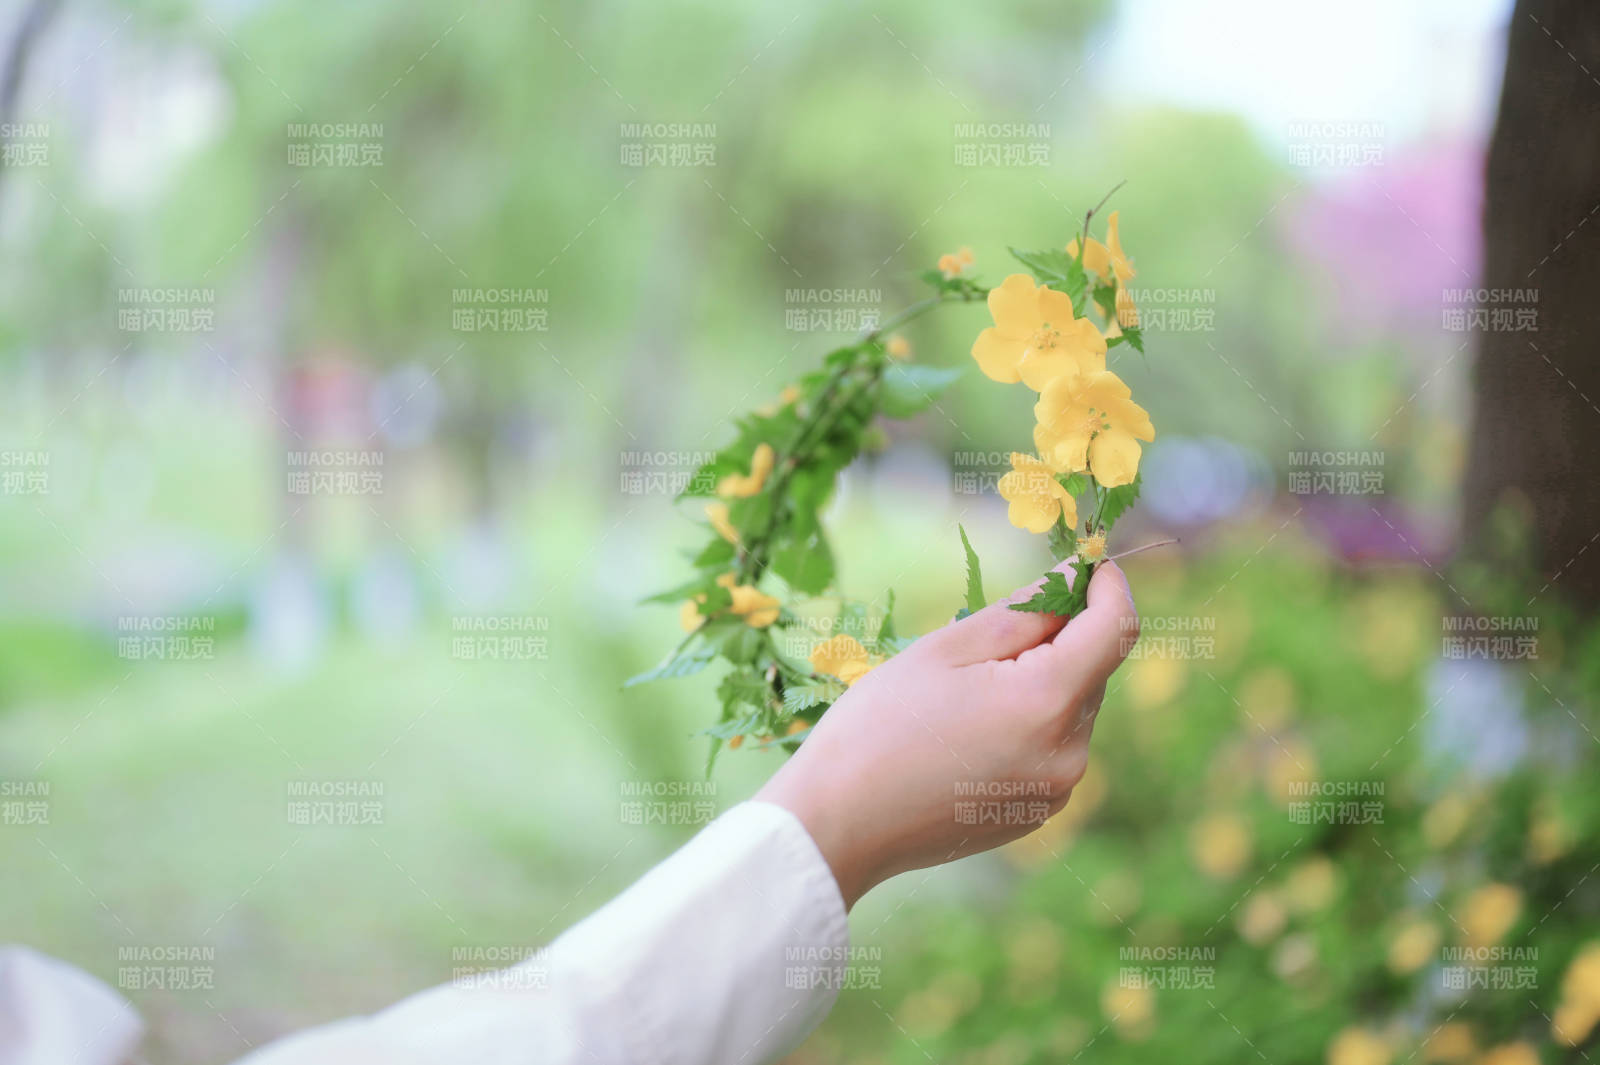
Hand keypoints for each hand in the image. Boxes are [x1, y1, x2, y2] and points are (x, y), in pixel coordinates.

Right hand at [755, 559, 1137, 908]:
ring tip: (963, 694)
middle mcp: (1069, 752)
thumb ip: (1026, 609)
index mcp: (1048, 702)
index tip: (1086, 563)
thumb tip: (1080, 575)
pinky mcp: (1040, 813)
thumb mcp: (948, 647)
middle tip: (987, 635)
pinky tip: (968, 732)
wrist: (840, 823)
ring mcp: (1058, 790)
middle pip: (1091, 669)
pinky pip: (1053, 747)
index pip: (1116, 628)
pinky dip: (1028, 723)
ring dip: (1041, 682)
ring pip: (1073, 709)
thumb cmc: (881, 724)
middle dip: (1058, 638)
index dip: (1107, 586)